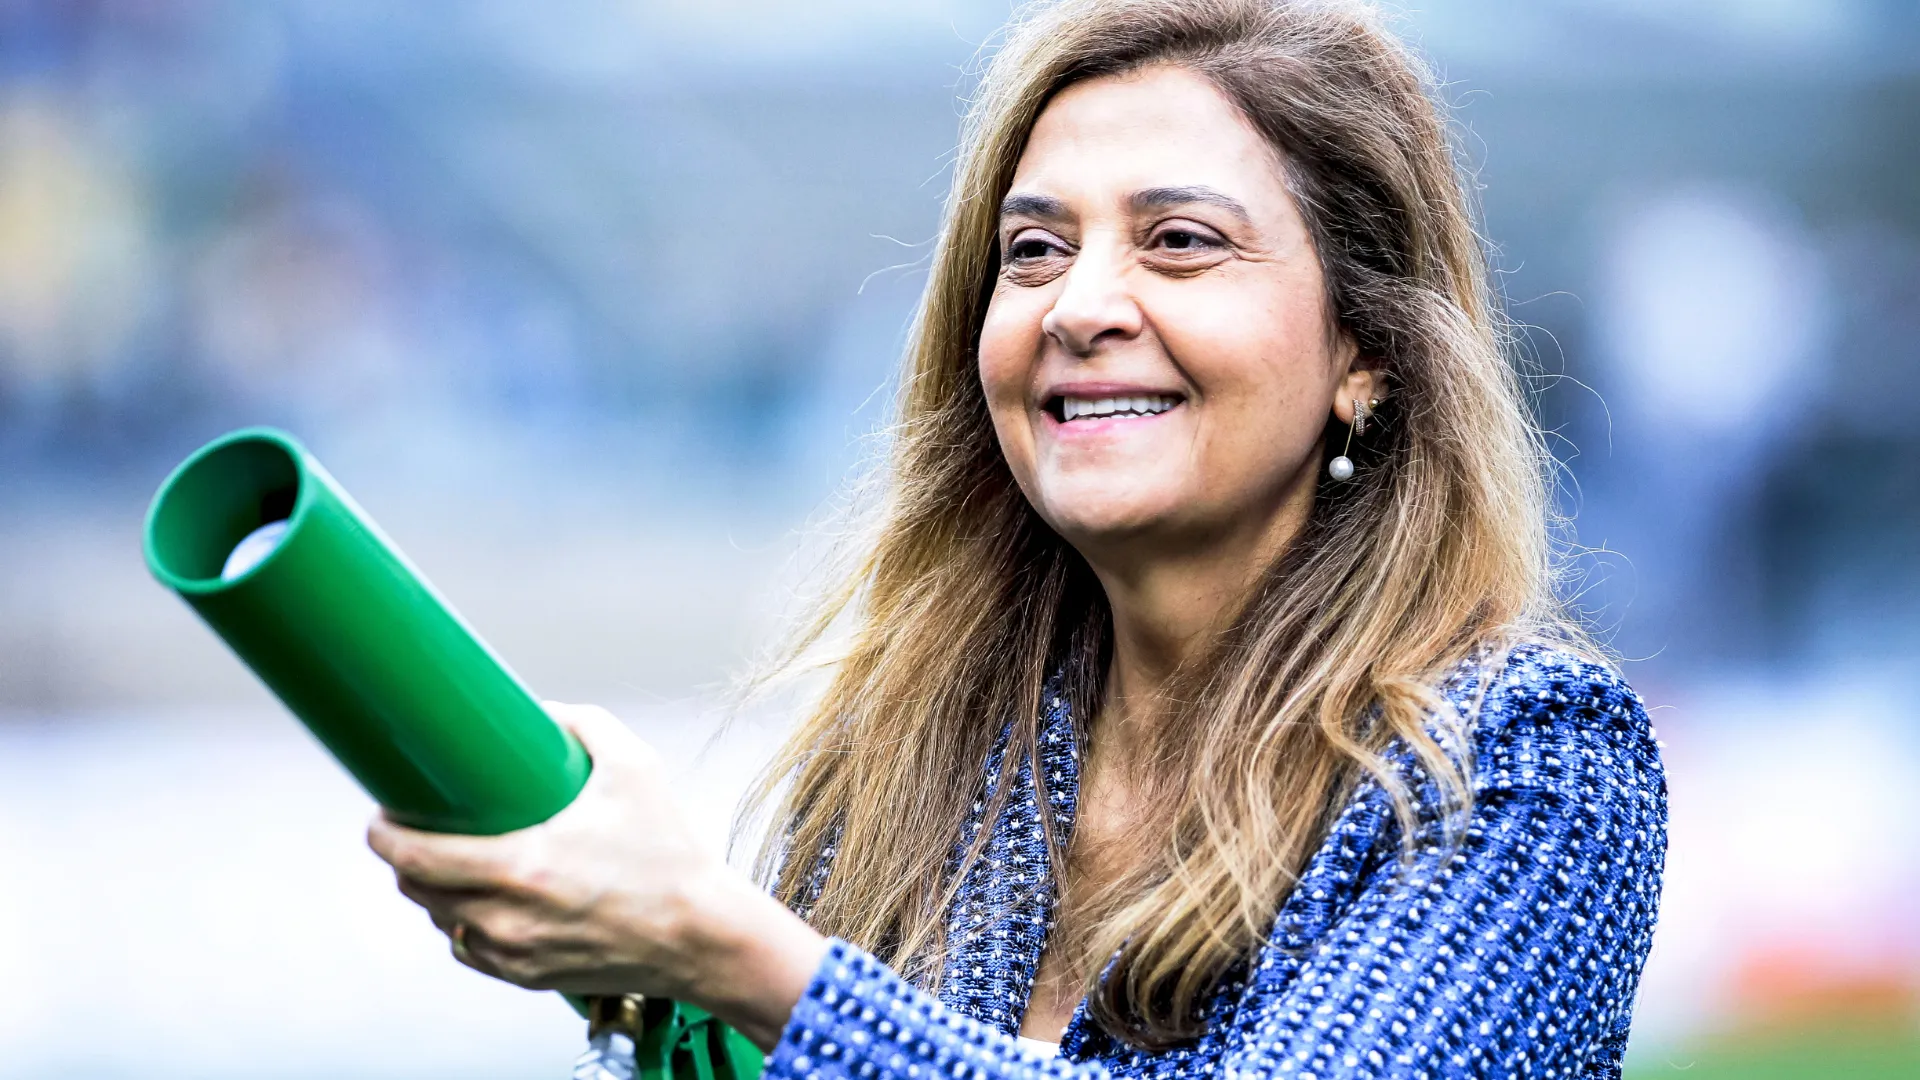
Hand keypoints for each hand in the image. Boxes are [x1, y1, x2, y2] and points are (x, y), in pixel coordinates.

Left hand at [366, 702, 827, 1049]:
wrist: (700, 935)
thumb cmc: (669, 858)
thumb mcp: (635, 771)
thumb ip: (585, 727)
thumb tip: (546, 713)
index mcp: (524, 866)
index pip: (417, 855)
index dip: (385, 835)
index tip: (380, 816)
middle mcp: (508, 917)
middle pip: (418, 889)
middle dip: (406, 858)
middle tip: (415, 829)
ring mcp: (514, 952)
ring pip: (441, 919)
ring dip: (435, 891)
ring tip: (450, 861)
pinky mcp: (527, 976)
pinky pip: (471, 949)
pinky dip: (466, 923)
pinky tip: (482, 901)